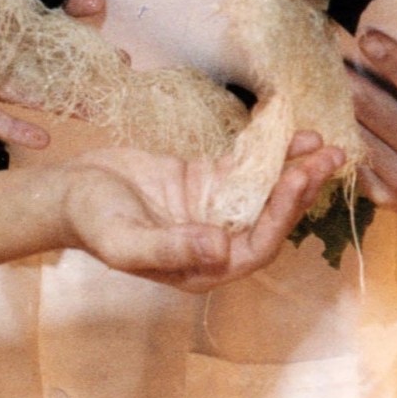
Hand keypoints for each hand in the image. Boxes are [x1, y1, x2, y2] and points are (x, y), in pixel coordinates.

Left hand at [0, 0, 105, 162]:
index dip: (64, 9)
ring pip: (25, 86)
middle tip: (122, 61)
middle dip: (80, 56)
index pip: (32, 10)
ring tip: (100, 103)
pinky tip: (43, 138)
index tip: (96, 7)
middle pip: (41, 52)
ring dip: (61, 96)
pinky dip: (13, 127)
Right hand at [64, 133, 346, 292]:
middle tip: (329, 157)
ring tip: (321, 143)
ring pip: (263, 191)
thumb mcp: (125, 240)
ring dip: (292, 168)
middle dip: (300, 189)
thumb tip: (219, 249)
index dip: (280, 215)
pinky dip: (265, 149)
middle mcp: (216, 243)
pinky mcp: (205, 182)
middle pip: (270, 217)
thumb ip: (169, 249)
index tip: (296, 179)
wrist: (67, 192)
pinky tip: (287, 129)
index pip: (256, 246)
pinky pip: (243, 166)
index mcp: (203, 267)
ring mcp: (212, 210)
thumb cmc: (91, 221)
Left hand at [348, 29, 396, 223]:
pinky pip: (354, 158)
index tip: (367, 38)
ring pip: (359, 133)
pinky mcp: (389, 200)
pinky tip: (331, 115)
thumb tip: (386, 51)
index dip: (393, 61)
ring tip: (325, 81)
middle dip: (349, 78)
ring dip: (337, 105)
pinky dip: (341, 134)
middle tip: (329, 53)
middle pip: (378, 110)